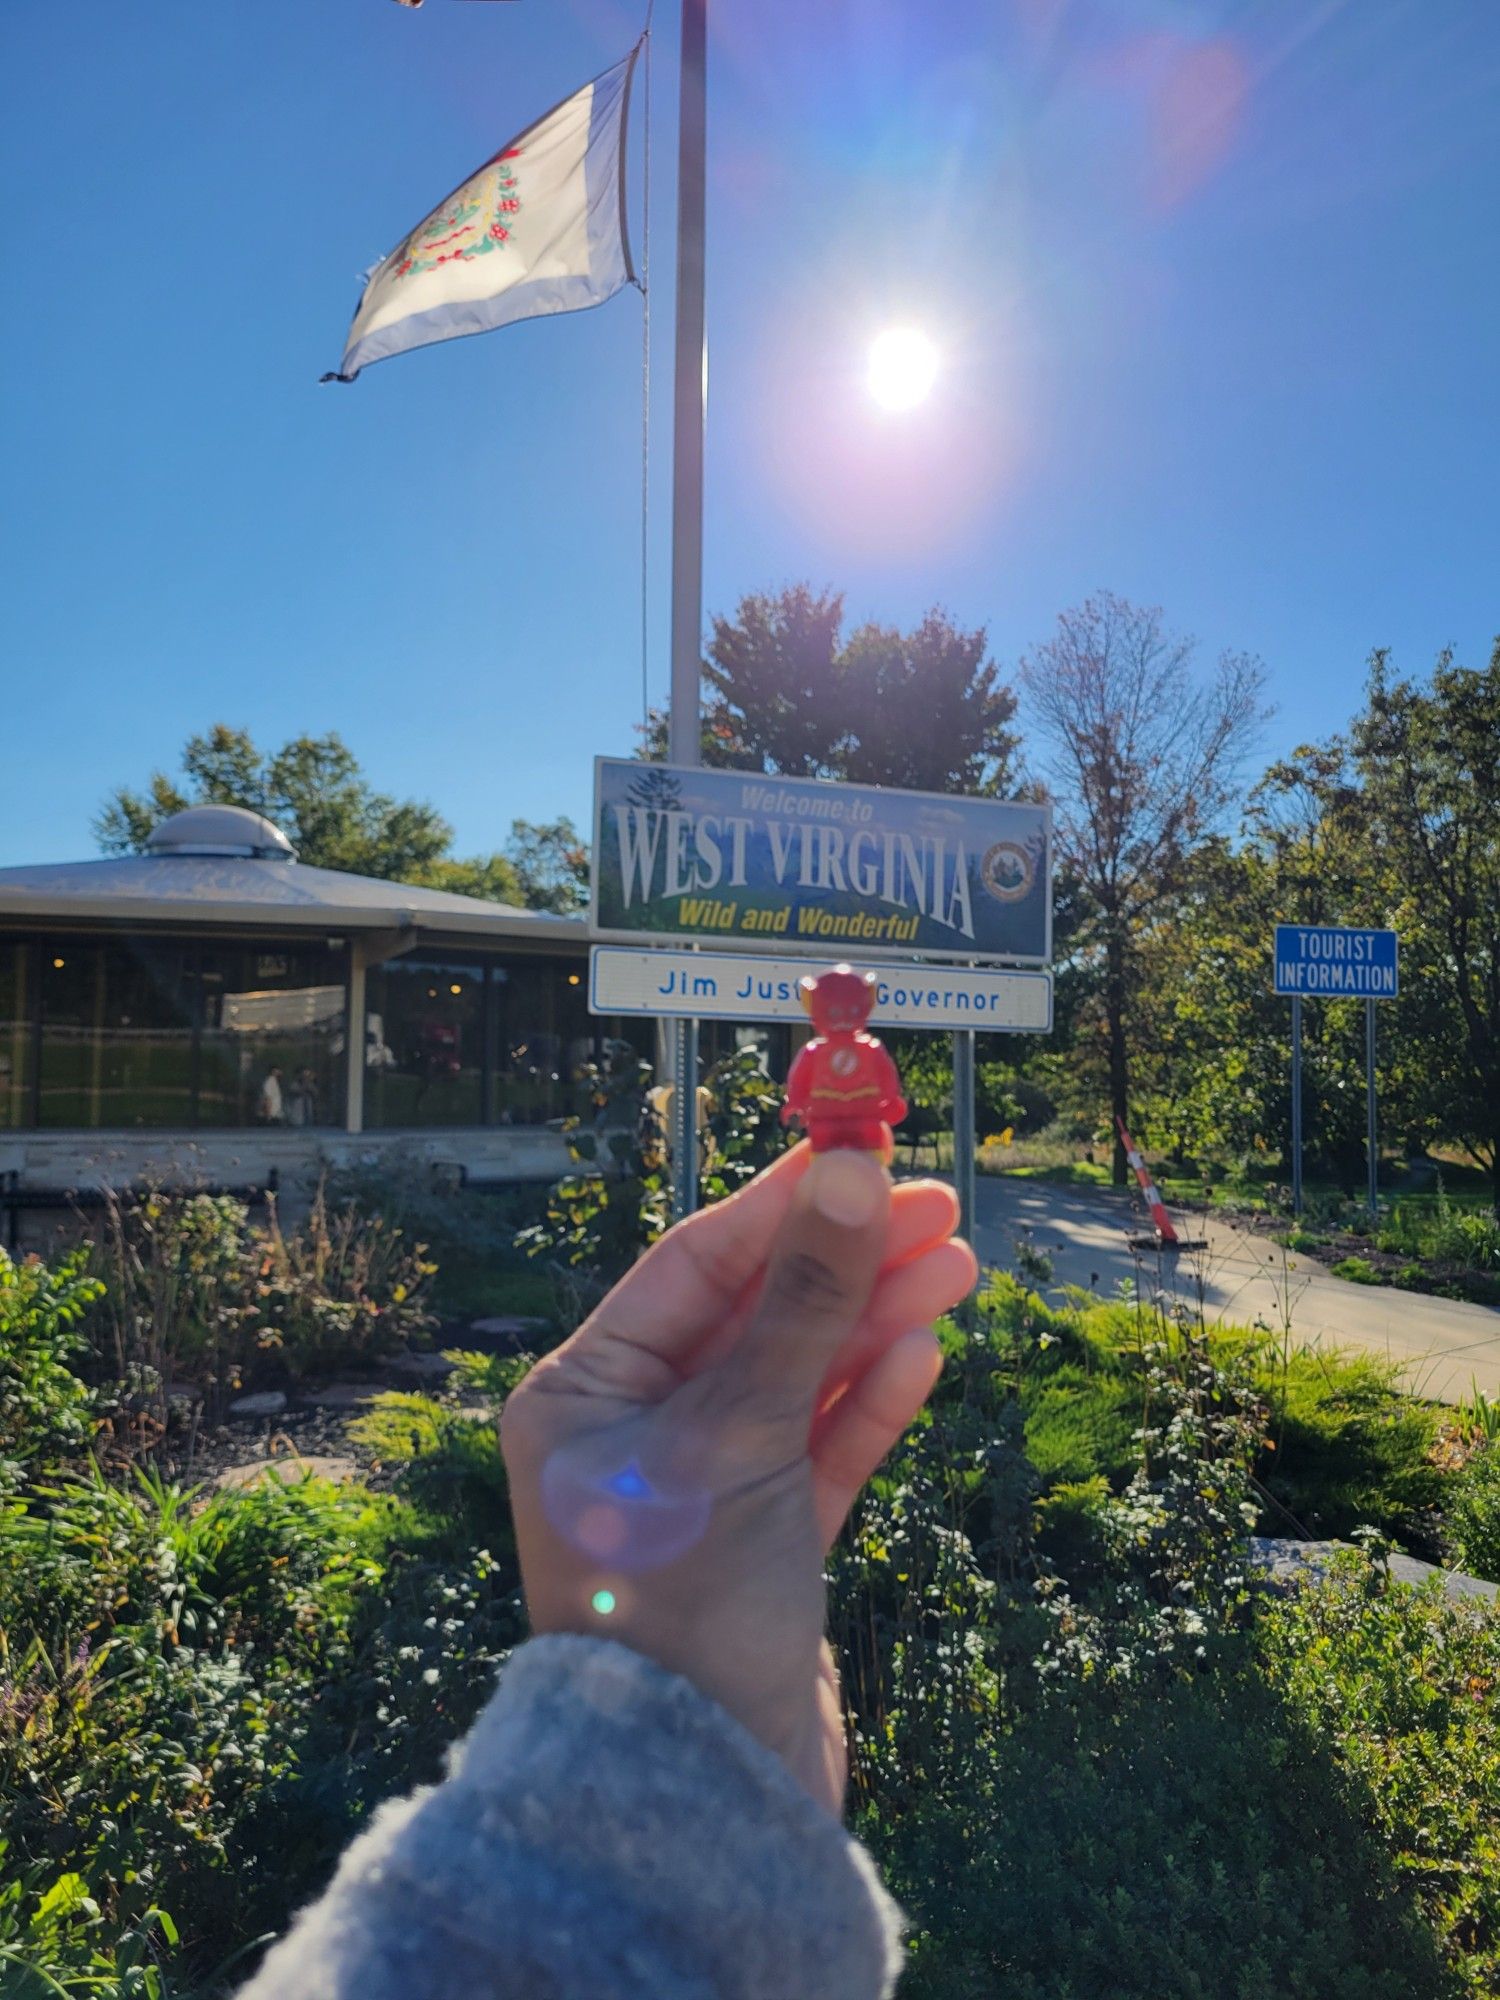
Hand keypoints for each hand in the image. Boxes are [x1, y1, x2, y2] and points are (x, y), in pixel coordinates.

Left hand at [500, 1143, 975, 1814]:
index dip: (782, 1204)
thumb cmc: (682, 1605)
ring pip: (796, 1377)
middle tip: (937, 1204)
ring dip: (873, 1320)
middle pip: (754, 1315)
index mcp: (583, 1394)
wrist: (701, 1801)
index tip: (859, 1149)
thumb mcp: (737, 1436)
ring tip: (956, 1263)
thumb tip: (849, 1177)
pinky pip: (819, 1448)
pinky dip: (869, 1400)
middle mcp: (633, 1432)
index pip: (694, 1266)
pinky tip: (925, 1351)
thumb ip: (801, 1306)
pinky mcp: (762, 1545)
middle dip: (843, 1259)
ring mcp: (701, 1489)